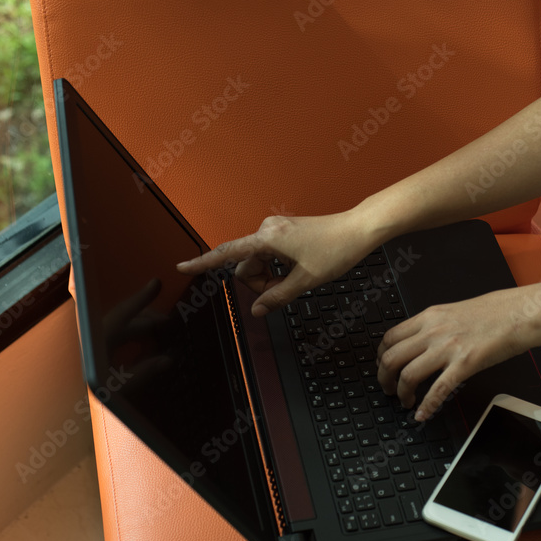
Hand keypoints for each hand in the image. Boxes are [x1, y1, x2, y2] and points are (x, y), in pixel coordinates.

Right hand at [176, 210, 377, 316]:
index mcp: (267, 238)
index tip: (182, 267)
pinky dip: (278, 269)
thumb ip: (278, 296)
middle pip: (246, 265)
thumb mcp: (306, 280)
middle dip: (260, 283)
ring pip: (258, 263)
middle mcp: (267, 230)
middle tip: (286, 289)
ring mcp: (276, 231)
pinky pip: (270, 257)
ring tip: (297, 279)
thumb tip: (258, 310)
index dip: (203, 263)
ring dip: (271, 277)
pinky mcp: (285, 233)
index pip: (226, 253)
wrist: (358, 229)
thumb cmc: (336, 249)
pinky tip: (297, 270)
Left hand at [376, 288, 533, 421]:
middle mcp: (433, 332)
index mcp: (429, 317)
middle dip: (384, 379)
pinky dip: (427, 406)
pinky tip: (423, 414)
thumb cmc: (492, 313)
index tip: (382, 368)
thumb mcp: (452, 312)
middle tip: (388, 390)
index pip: (389, 338)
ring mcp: (448, 348)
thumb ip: (432, 326)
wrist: (518, 313)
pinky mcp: (465, 364)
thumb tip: (417, 342)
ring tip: (406, 401)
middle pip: (391, 358)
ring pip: (408, 375)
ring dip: (402, 394)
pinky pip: (439, 389)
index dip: (380, 358)